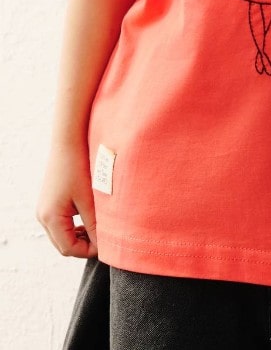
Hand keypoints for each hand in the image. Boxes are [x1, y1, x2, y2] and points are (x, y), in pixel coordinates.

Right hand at [36, 140, 97, 257]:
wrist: (69, 141)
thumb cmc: (79, 167)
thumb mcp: (90, 199)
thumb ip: (95, 225)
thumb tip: (102, 246)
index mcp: (51, 217)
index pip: (68, 249)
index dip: (89, 251)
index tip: (106, 246)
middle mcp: (42, 216)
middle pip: (63, 244)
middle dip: (83, 245)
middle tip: (104, 239)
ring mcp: (43, 209)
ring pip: (61, 234)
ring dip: (79, 236)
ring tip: (98, 229)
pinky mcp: (48, 201)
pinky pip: (59, 223)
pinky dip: (73, 226)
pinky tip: (89, 218)